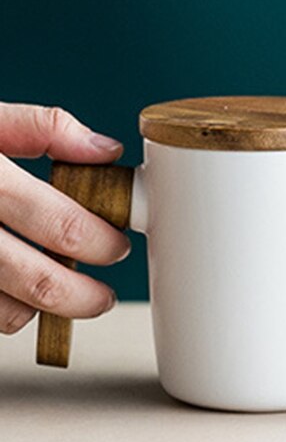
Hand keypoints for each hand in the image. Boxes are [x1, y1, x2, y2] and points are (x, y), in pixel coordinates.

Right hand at [0, 103, 129, 334]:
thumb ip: (42, 128)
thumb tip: (105, 149)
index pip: (60, 224)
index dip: (101, 241)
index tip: (117, 245)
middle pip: (38, 281)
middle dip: (84, 295)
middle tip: (103, 295)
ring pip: (5, 312)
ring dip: (42, 309)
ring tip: (61, 295)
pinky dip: (1, 313)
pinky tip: (12, 295)